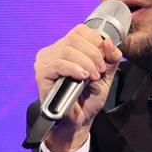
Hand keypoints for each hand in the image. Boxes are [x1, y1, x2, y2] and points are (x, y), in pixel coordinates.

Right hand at [34, 24, 122, 151]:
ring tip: (92, 76)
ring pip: (67, 50)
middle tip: (99, 70)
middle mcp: (53, 51)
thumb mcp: (105, 74)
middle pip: (74, 38)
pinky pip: (58, 64)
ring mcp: (45, 62)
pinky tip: (82, 77)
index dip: (95, 40)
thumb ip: (110, 57)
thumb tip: (108, 41)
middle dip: (93, 53)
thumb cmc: (88, 97)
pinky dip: (74, 68)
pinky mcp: (41, 75)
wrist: (78, 121)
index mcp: (66, 47)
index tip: (104, 58)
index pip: (80, 30)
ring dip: (86, 62)